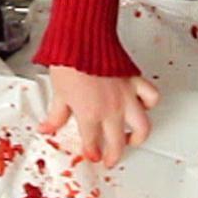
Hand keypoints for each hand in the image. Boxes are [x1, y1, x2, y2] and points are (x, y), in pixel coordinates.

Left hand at [39, 67, 159, 166]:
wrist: (84, 38)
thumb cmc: (69, 61)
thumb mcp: (58, 93)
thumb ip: (56, 115)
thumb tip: (47, 127)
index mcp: (89, 115)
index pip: (93, 145)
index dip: (92, 153)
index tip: (92, 155)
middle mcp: (111, 110)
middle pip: (117, 144)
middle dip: (114, 156)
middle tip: (110, 159)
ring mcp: (126, 97)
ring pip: (142, 127)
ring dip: (138, 137)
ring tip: (133, 139)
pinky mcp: (135, 81)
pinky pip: (150, 97)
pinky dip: (149, 104)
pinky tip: (143, 106)